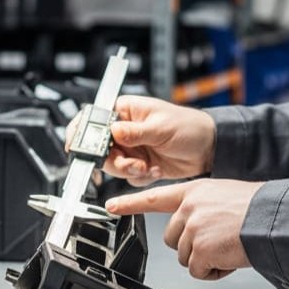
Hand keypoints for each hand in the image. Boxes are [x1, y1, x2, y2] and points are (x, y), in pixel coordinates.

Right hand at [66, 94, 216, 185]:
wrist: (207, 149)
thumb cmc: (188, 127)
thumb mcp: (161, 127)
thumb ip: (134, 132)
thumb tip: (113, 131)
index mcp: (125, 111)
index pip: (94, 119)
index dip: (82, 133)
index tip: (81, 147)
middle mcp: (123, 130)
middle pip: (99, 148)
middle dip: (114, 160)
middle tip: (132, 163)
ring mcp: (130, 148)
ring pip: (112, 165)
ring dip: (129, 170)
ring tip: (146, 167)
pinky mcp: (138, 165)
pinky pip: (128, 177)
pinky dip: (140, 177)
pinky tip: (155, 170)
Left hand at [105, 179, 261, 279]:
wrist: (273, 218)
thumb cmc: (258, 209)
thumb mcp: (224, 196)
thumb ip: (203, 208)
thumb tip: (198, 228)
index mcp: (194, 191)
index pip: (155, 197)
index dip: (131, 203)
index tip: (111, 206)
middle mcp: (189, 208)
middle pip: (173, 240)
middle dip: (193, 247)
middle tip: (218, 242)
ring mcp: (192, 228)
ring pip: (186, 258)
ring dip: (207, 260)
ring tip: (229, 247)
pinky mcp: (199, 249)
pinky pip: (199, 272)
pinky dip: (215, 272)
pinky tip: (230, 258)